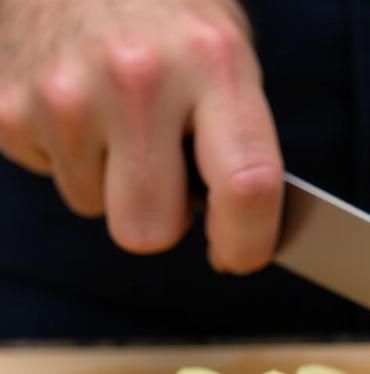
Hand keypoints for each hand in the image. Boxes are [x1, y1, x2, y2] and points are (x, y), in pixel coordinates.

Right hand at [0, 0, 281, 272]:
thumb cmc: (162, 12)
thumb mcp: (226, 56)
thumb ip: (241, 142)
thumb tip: (244, 228)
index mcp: (211, 64)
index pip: (246, 187)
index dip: (247, 242)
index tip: (240, 254)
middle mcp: (137, 80)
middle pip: (150, 231)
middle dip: (161, 220)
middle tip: (166, 177)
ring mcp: (64, 95)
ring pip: (97, 209)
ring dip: (112, 183)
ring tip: (116, 119)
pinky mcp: (8, 108)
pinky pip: (54, 177)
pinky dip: (72, 157)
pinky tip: (80, 108)